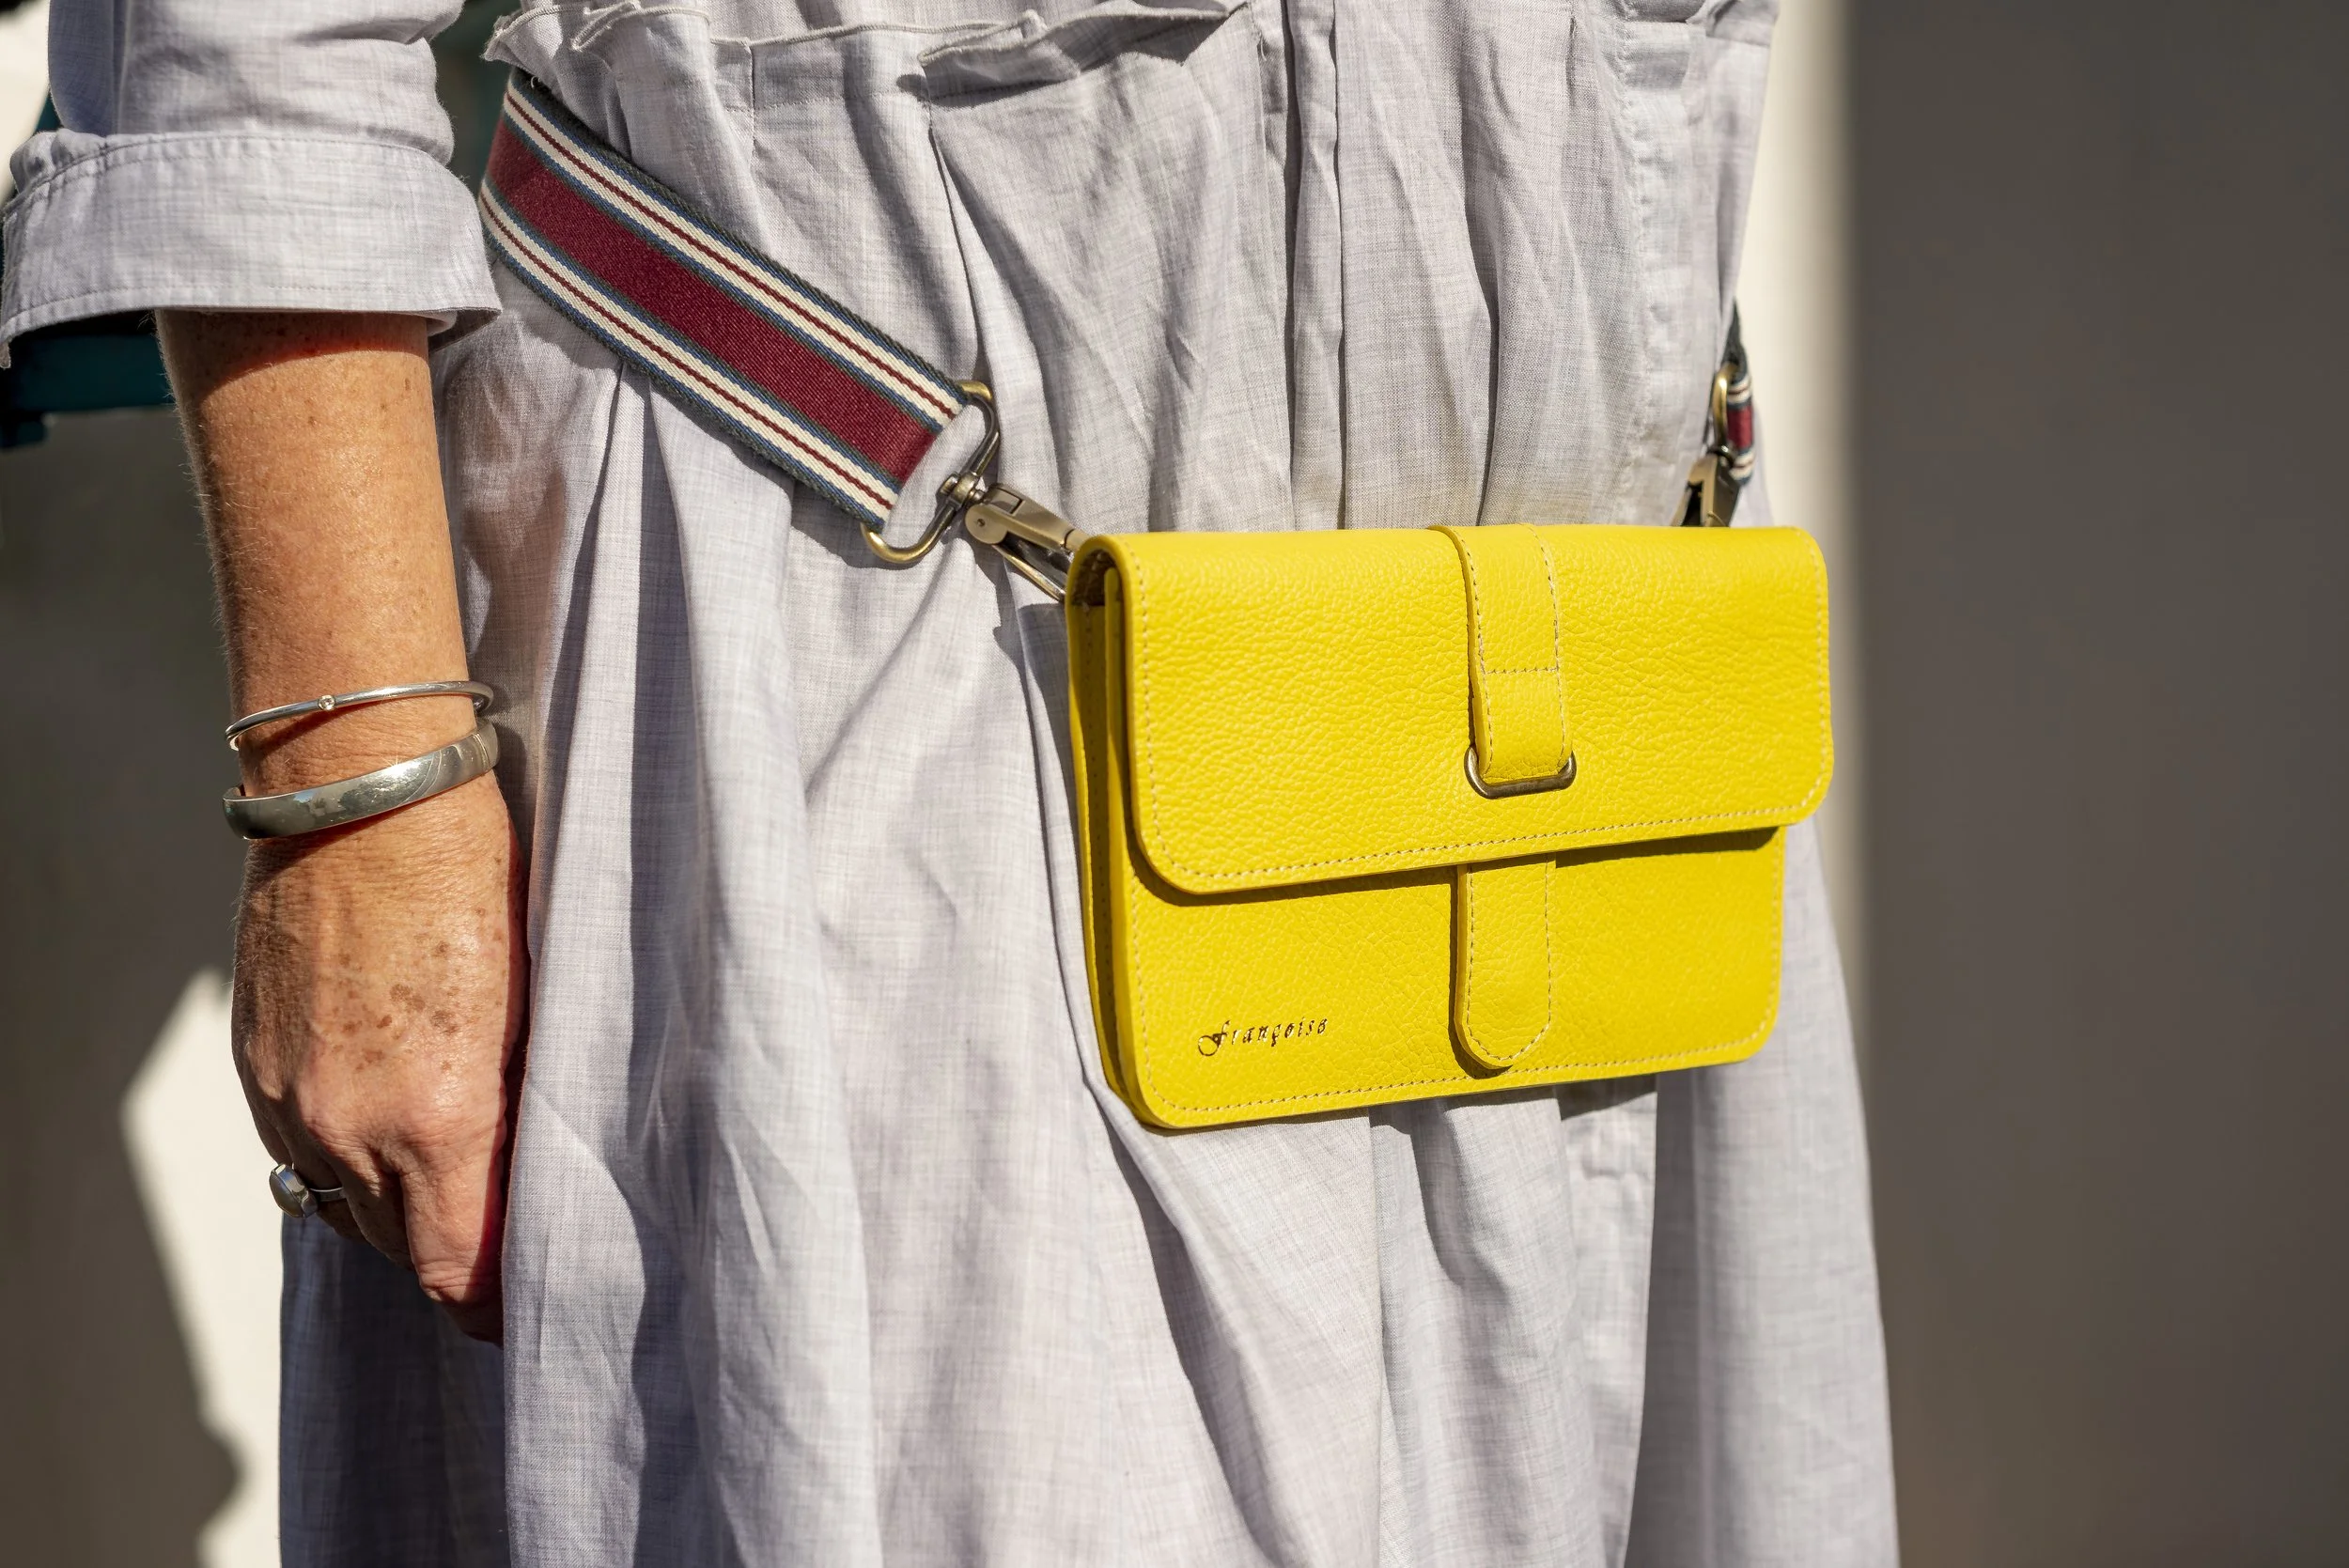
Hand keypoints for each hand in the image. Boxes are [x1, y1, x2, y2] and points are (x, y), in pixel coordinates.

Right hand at [232, 767, 525, 1341]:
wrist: (362, 796)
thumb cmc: (472, 879)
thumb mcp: (535, 1005)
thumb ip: (525, 1109)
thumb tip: (531, 1179)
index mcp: (437, 1118)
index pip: (455, 1270)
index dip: (492, 1299)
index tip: (521, 1299)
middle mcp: (349, 1127)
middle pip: (401, 1248)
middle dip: (452, 1244)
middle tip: (500, 1221)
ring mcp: (289, 1101)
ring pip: (345, 1203)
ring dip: (397, 1198)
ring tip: (449, 1156)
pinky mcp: (255, 1068)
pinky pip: (301, 1149)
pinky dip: (347, 1148)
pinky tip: (389, 1103)